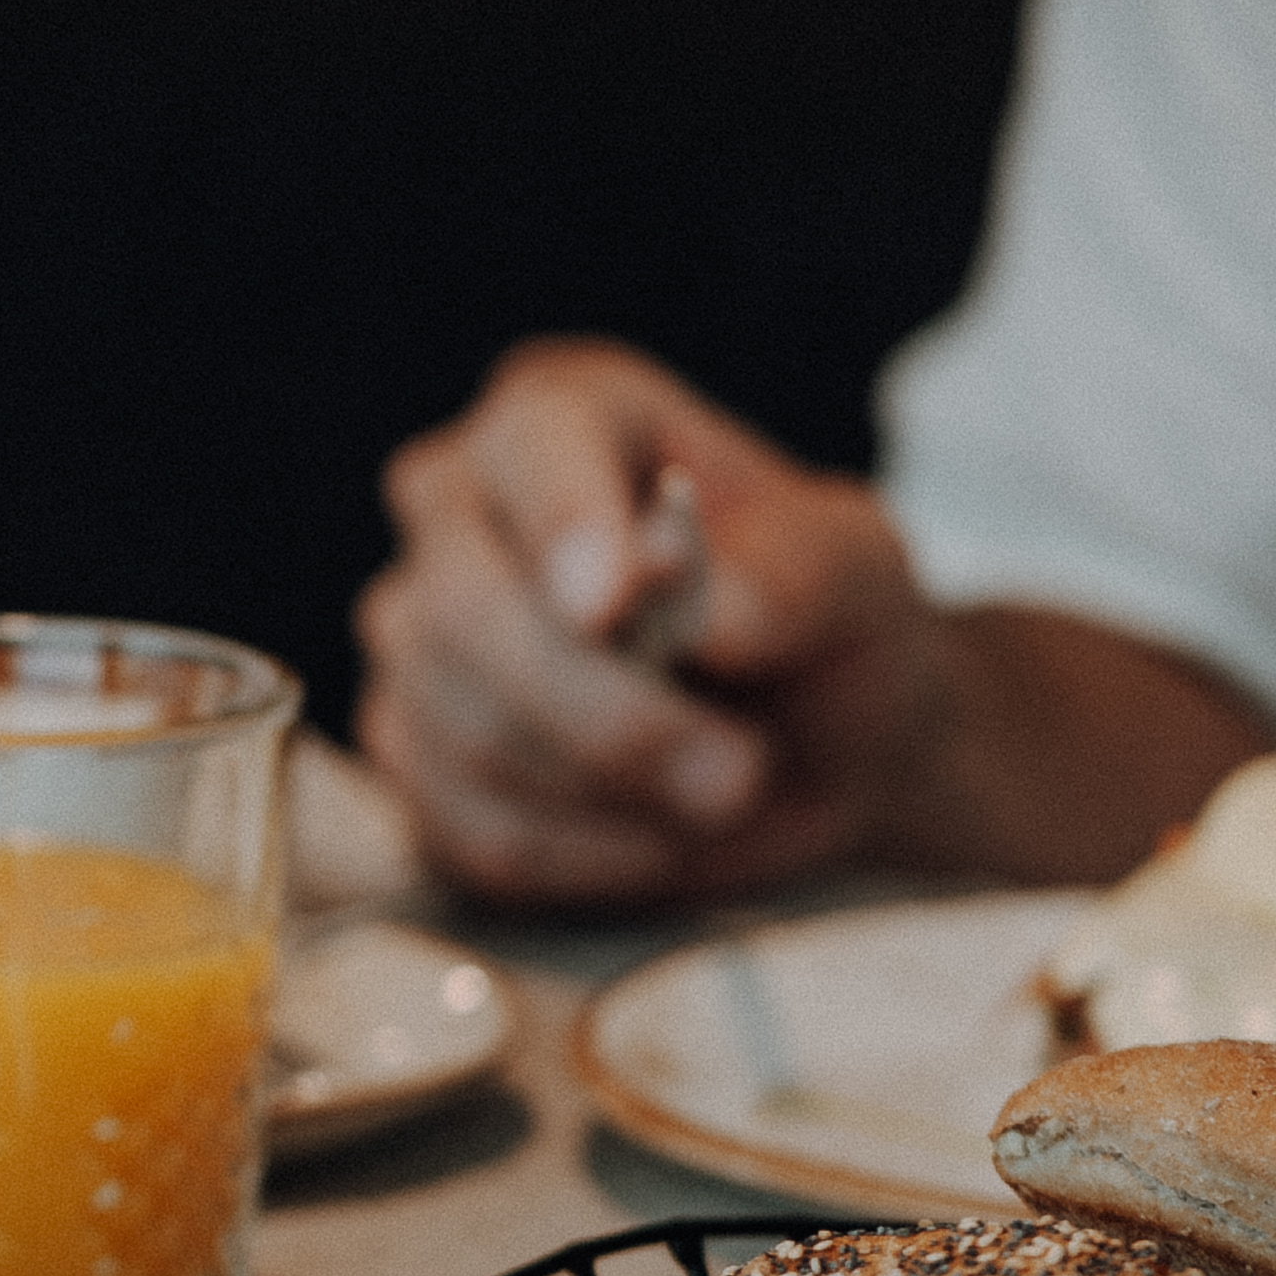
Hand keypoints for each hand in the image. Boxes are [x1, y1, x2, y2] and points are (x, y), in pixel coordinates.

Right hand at [354, 341, 949, 903]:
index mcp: (568, 419)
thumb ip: (796, 570)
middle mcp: (462, 509)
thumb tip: (704, 610)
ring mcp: (419, 636)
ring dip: (609, 796)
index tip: (612, 610)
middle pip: (461, 606)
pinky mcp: (414, 754)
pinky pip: (460, 824)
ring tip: (724, 799)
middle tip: (738, 773)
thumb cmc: (831, 630)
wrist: (818, 751)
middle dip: (605, 715)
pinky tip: (656, 841)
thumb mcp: (861, 576)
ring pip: (459, 730)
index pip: (531, 444)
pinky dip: (578, 856)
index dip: (563, 524)